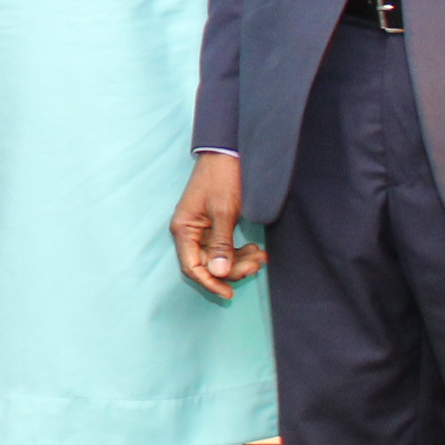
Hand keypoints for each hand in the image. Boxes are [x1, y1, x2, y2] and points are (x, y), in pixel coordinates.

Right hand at [170, 150, 263, 300]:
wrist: (229, 151)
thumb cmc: (222, 178)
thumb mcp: (224, 212)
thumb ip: (221, 244)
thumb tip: (218, 273)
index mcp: (183, 229)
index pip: (192, 266)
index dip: (209, 282)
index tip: (229, 293)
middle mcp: (189, 231)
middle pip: (207, 263)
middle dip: (232, 269)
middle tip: (257, 265)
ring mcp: (201, 228)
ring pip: (218, 256)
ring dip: (239, 260)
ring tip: (261, 255)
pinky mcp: (214, 223)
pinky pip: (224, 246)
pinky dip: (239, 250)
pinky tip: (255, 248)